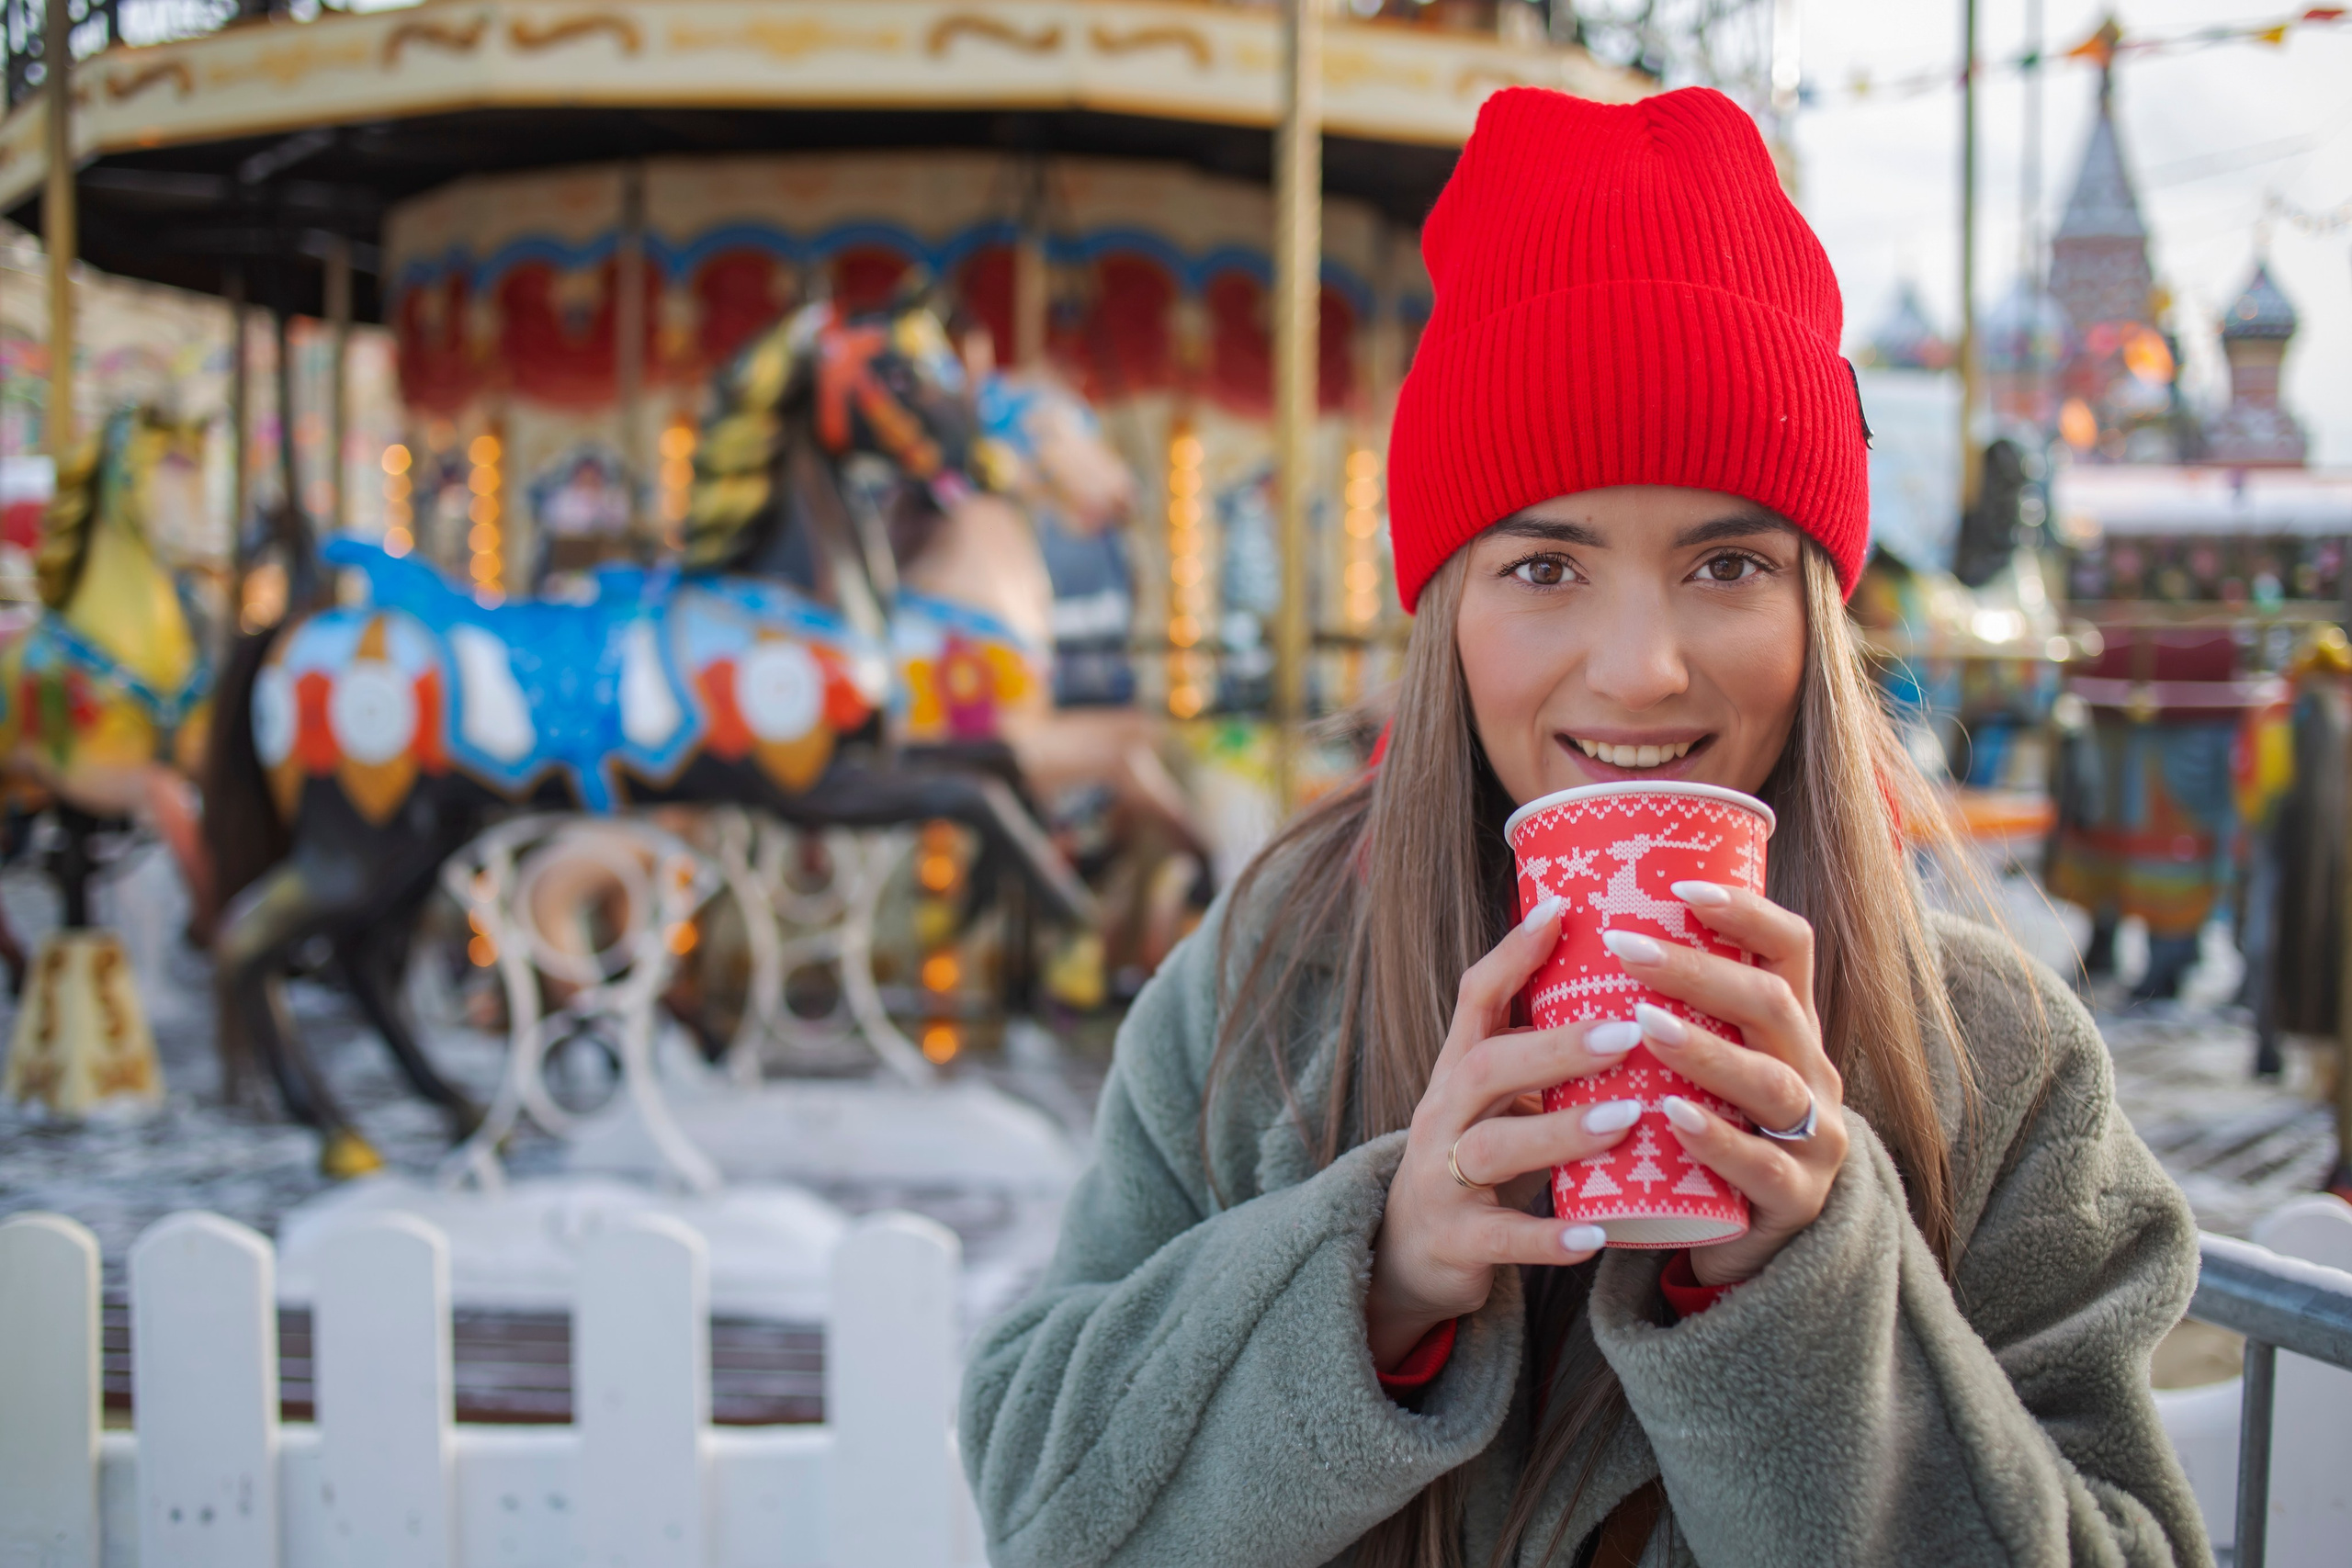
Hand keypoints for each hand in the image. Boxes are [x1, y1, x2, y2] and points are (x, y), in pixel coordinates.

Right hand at [1365, 897, 1649, 1370]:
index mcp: (1458, 1070)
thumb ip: (1546, 1055)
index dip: (1514, 953)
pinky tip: (1593, 1237)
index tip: (1564, 909)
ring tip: (1624, 1120)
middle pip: (1487, 1066)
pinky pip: (1499, 1238)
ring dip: (1558, 1132)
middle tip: (1628, 1032)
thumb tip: (1639, 989)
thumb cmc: (1476, 1158)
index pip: (1476, 997)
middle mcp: (1442, 1114)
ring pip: (1490, 1147)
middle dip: (1556, 1047)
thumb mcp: (1498, 1099)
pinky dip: (1545, 1237)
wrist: (1407, 1253)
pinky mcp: (1454, 1240)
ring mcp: (1442, 1178)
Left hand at [1599, 881, 1847, 1286]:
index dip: (1744, 911)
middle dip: (1697, 972)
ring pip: (1770, 1082)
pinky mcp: (1794, 1198)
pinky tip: (1673, 1118)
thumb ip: (1663, 1008)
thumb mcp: (1700, 1064)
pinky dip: (1717, 1138)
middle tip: (1625, 949)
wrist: (1746, 1239)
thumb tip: (1565, 927)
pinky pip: (1761, 1165)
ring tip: (1644, 1025)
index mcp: (1787, 1027)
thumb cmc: (1705, 1130)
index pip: (1789, 948)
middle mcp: (1811, 1070)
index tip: (1679, 885)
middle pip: (1771, 1005)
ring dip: (1704, 1050)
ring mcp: (1812, 1136)